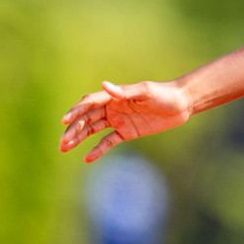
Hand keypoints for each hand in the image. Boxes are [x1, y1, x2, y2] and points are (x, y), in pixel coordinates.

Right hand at [59, 80, 191, 162]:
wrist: (181, 105)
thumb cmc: (163, 94)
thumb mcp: (145, 92)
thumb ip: (125, 92)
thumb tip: (105, 85)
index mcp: (113, 96)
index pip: (89, 104)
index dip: (76, 112)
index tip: (64, 121)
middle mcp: (112, 108)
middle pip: (87, 119)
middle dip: (74, 129)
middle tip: (62, 141)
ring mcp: (118, 121)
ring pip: (93, 130)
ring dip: (79, 138)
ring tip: (64, 148)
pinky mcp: (126, 132)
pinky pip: (108, 142)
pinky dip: (98, 149)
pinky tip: (87, 158)